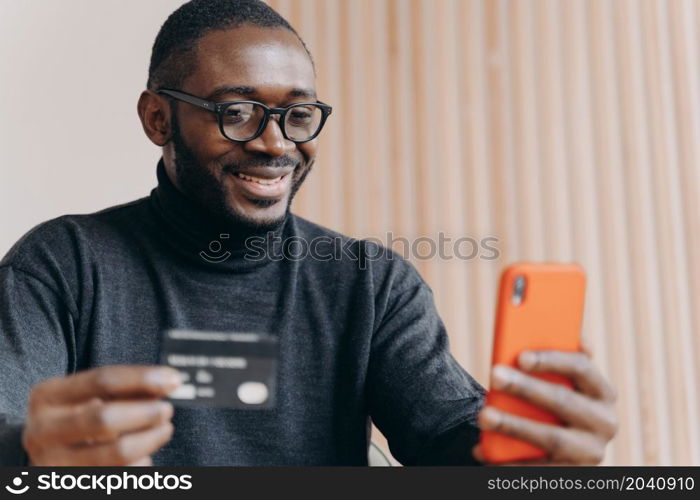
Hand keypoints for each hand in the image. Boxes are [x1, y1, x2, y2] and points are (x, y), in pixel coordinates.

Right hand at [22, 365, 181, 465]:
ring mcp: (54, 463)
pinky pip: (120, 475)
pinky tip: (143, 455)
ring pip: (116, 452)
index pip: (102, 380)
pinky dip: (140, 463)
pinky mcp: (71, 485)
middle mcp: (44, 430)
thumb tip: (166, 382)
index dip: (142, 378)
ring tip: (163, 430)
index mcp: (48, 396)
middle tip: (166, 410)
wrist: (47, 455)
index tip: (172, 379)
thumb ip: (122, 389)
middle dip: (145, 413)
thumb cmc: (75, 418)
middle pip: (105, 418)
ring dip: (150, 439)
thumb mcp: (87, 396)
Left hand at [473, 348, 617, 464]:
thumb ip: (557, 358)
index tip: (520, 356)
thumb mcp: (561, 381)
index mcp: (602, 391)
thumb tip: (566, 333)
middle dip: (526, 388)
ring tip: (484, 416)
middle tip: (494, 376)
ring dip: (514, 425)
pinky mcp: (571, 475)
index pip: (581, 367)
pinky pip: (538, 469)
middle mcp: (605, 422)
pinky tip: (482, 452)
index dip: (551, 360)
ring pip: (551, 438)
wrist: (563, 450)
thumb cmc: (553, 402)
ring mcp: (590, 452)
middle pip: (563, 401)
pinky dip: (508, 462)